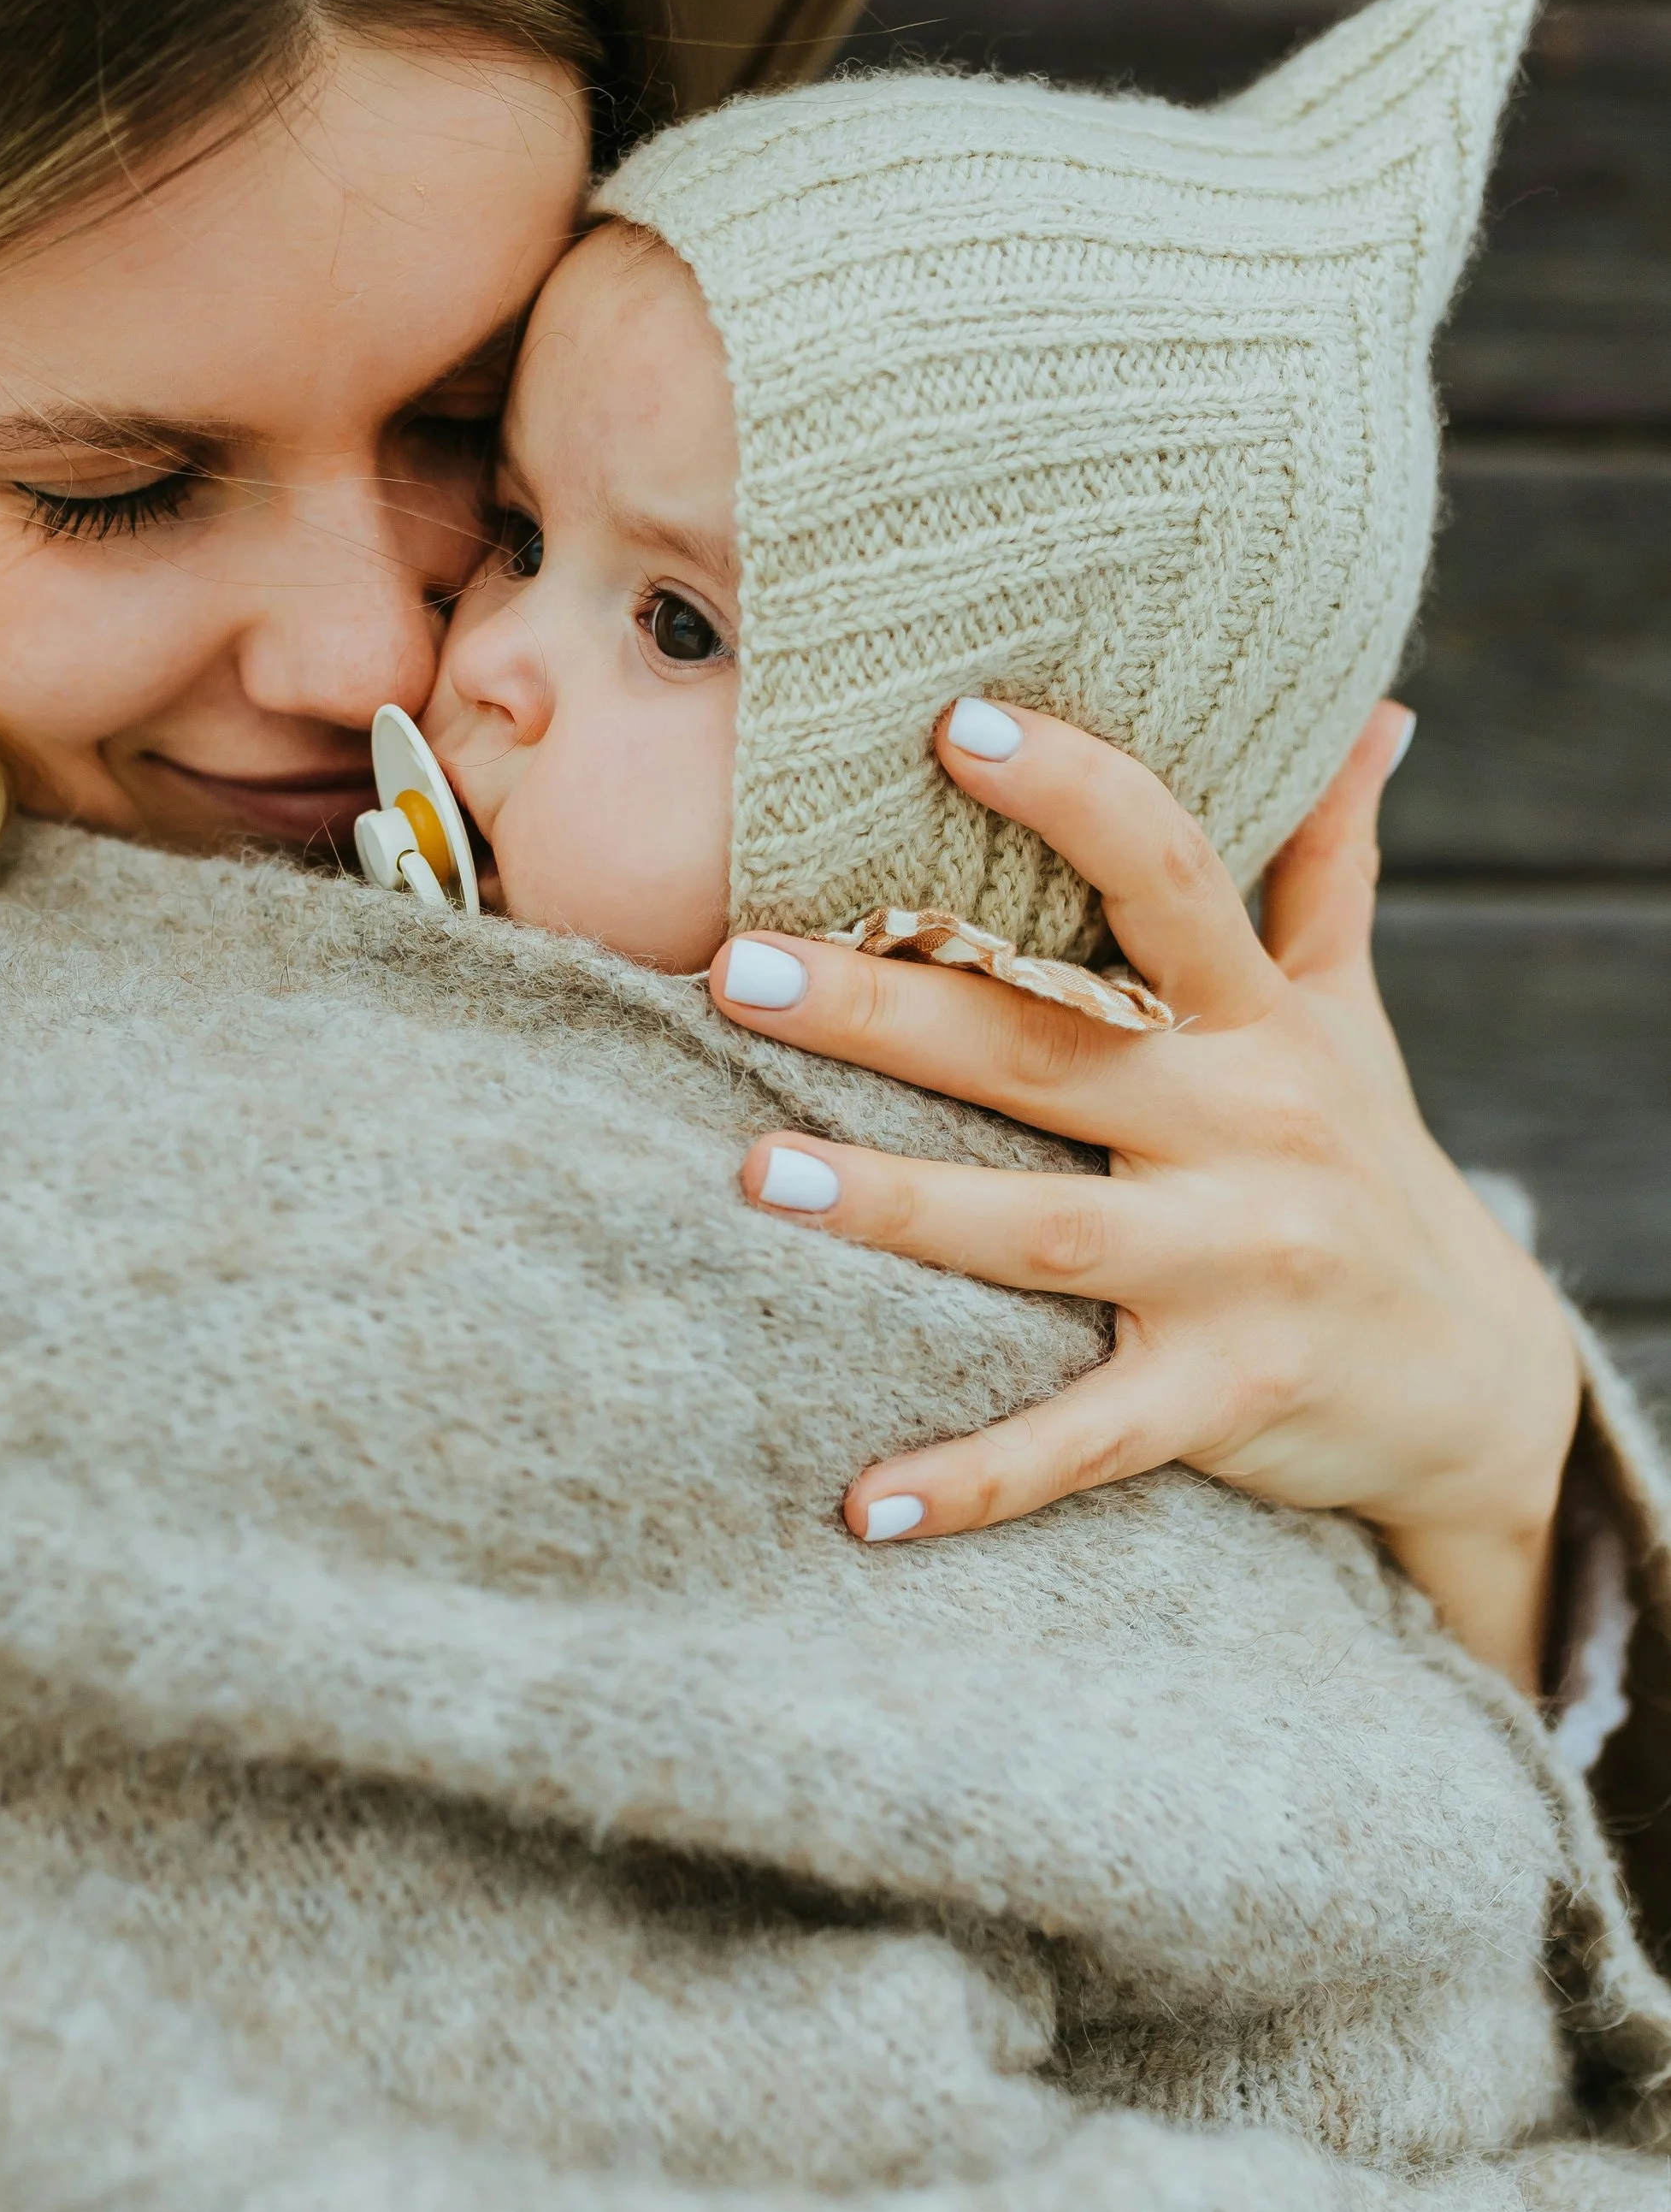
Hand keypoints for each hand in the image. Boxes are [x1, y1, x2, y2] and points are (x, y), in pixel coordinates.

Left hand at [709, 700, 1579, 1695]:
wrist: (1477, 1388)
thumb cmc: (1367, 1166)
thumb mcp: (1352, 1016)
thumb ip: (1326, 866)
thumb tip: (1368, 708)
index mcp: (1261, 1022)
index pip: (1172, 874)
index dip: (1073, 793)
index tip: (949, 721)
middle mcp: (1249, 1131)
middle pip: (1044, 1049)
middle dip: (888, 1004)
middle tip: (733, 963)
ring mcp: (1235, 1271)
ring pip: (1038, 1233)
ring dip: (896, 1206)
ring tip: (754, 1173)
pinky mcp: (1220, 1402)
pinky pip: (1080, 1442)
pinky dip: (975, 1480)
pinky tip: (859, 1503)